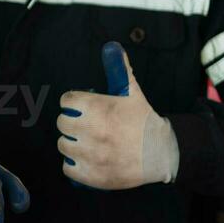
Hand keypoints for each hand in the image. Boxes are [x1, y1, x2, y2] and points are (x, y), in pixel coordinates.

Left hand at [57, 42, 178, 189]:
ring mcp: (91, 155)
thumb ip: (119, 68)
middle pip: (62, 123)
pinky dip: (75, 165)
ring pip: (63, 145)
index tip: (84, 108)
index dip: (75, 103)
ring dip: (73, 143)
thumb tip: (111, 46)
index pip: (66, 101)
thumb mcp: (132, 92)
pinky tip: (87, 159)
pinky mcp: (92, 176)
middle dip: (72, 122)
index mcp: (98, 108)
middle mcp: (92, 132)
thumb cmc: (143, 120)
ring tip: (88, 142)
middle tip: (87, 125)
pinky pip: (68, 168)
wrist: (161, 153)